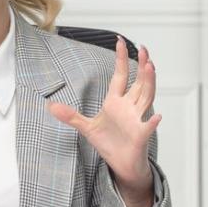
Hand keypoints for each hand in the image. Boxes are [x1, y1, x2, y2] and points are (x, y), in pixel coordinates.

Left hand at [48, 36, 160, 206]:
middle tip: (143, 49)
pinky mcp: (140, 136)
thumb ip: (71, 116)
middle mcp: (129, 107)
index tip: (119, 42)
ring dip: (149, 82)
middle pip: (138, 82)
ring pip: (146, 97)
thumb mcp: (86, 128)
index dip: (120, 59)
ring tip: (150, 67)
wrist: (121, 165)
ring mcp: (136, 120)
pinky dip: (152, 122)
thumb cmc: (110, 144)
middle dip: (141, 65)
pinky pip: (147, 127)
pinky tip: (157, 116)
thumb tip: (50, 105)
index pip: (120, 76)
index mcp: (116, 102)